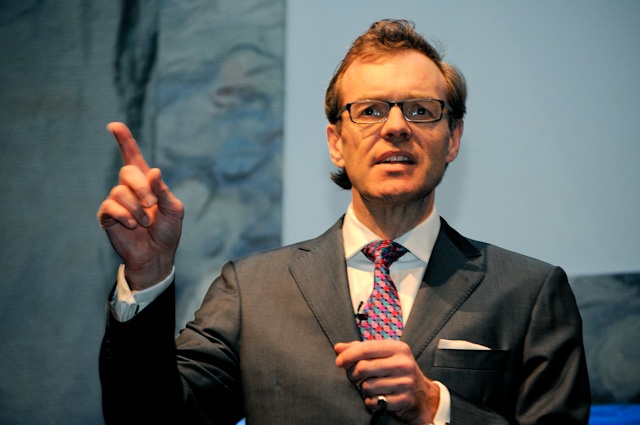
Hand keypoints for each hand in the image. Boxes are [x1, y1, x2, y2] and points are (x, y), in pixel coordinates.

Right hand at [97, 122, 183, 289]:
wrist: (158, 255)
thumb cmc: (167, 232)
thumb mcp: (174, 209)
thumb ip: (164, 191)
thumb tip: (154, 172)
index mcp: (147, 183)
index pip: (132, 157)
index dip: (124, 140)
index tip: (114, 125)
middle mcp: (129, 189)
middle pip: (127, 172)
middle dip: (142, 187)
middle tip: (152, 204)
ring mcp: (117, 202)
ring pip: (120, 191)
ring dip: (137, 207)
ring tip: (145, 222)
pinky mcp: (108, 216)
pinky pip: (111, 206)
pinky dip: (125, 215)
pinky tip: (133, 225)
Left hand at [335, 340, 439, 424]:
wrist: (422, 395)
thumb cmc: (397, 371)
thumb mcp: (383, 355)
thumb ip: (360, 349)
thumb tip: (338, 348)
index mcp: (398, 348)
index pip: (366, 349)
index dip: (348, 355)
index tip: (339, 362)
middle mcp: (403, 363)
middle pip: (363, 367)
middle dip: (352, 374)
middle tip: (353, 377)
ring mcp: (405, 382)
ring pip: (367, 386)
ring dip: (363, 389)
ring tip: (370, 387)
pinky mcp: (404, 400)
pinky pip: (375, 402)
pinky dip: (371, 401)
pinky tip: (377, 397)